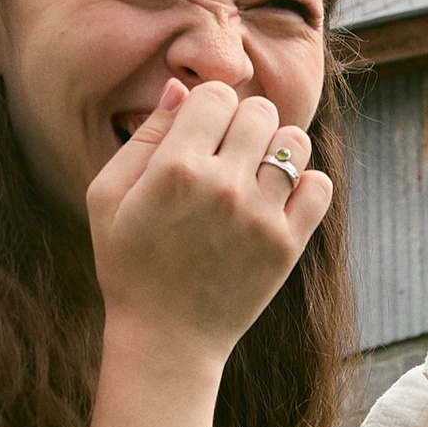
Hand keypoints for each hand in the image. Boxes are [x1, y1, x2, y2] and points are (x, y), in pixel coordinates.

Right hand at [86, 76, 331, 362]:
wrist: (166, 339)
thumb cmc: (129, 264)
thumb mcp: (108, 197)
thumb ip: (145, 137)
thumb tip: (181, 87)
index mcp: (175, 169)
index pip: (217, 95)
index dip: (209, 107)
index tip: (202, 132)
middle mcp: (222, 187)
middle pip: (259, 111)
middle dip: (244, 123)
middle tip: (228, 153)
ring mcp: (259, 217)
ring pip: (294, 142)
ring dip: (276, 150)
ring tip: (254, 174)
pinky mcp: (286, 246)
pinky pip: (318, 187)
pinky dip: (304, 184)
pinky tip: (278, 198)